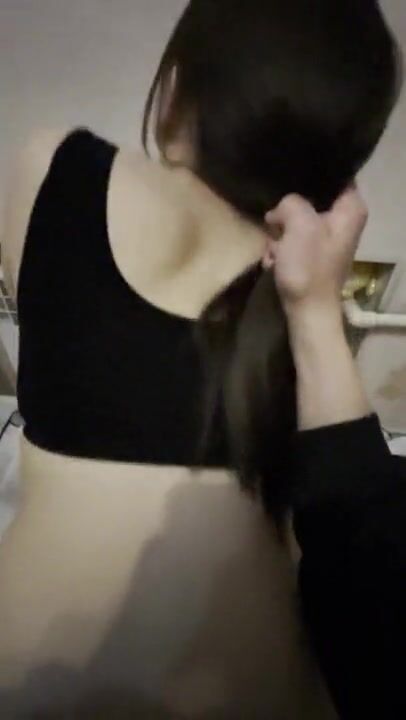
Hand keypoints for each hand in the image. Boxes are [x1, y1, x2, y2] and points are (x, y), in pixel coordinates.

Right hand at [263, 186, 367, 315]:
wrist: (307, 311)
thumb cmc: (309, 267)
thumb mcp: (299, 224)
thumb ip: (291, 202)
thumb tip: (279, 210)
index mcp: (350, 209)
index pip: (334, 175)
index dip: (310, 177)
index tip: (289, 183)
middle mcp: (344, 221)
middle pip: (310, 199)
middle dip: (288, 213)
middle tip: (275, 223)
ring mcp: (328, 239)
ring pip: (297, 220)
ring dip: (280, 234)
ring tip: (274, 249)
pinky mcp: (314, 255)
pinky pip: (293, 240)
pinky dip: (282, 249)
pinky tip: (274, 260)